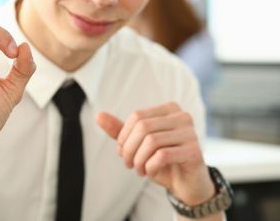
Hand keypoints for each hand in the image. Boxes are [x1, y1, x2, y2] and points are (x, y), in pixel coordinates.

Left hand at [97, 102, 214, 204]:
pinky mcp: (194, 151)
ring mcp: (191, 133)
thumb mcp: (138, 145)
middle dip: (129, 149)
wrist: (186, 184)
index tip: (122, 152)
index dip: (124, 136)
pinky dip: (150, 167)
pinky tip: (150, 173)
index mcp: (169, 109)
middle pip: (143, 127)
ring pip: (152, 141)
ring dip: (139, 160)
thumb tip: (98, 115)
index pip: (137, 116)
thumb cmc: (161, 160)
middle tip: (128, 164)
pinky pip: (162, 156)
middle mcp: (182, 117)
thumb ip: (119, 130)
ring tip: (138, 170)